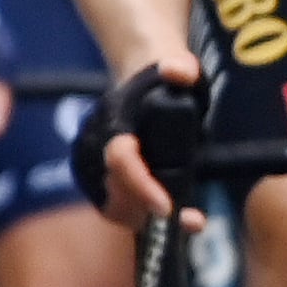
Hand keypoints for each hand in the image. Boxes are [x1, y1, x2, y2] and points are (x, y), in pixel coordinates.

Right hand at [72, 57, 205, 230]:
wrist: (145, 83)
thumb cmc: (165, 78)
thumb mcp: (180, 66)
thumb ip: (183, 66)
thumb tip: (178, 71)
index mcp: (117, 123)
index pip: (121, 161)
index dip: (141, 186)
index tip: (167, 207)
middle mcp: (103, 148)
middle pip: (114, 193)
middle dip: (145, 210)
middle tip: (182, 219)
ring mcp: (103, 168)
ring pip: (114, 207)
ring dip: (144, 219)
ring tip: (182, 219)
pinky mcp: (113, 183)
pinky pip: (119, 211)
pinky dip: (142, 220)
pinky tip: (175, 220)